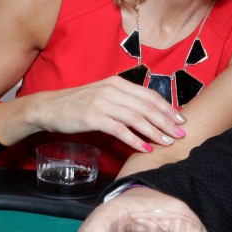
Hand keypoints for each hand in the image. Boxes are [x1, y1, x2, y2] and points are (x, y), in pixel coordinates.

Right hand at [19, 76, 188, 153]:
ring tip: (167, 143)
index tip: (181, 119)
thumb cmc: (79, 104)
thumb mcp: (105, 95)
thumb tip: (149, 112)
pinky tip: (145, 148)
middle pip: (147, 107)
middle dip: (166, 122)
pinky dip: (135, 140)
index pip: (149, 95)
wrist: (50, 107)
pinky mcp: (93, 117)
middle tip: (181, 134)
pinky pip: (120, 130)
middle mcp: (112, 90)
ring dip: (155, 132)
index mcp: (118, 83)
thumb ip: (125, 100)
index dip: (167, 108)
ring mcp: (102, 103)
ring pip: (136, 118)